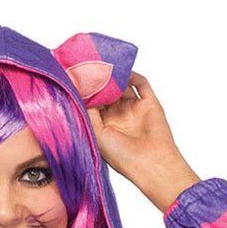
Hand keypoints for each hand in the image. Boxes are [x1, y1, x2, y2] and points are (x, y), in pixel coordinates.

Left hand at [85, 71, 201, 211]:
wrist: (151, 163)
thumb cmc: (122, 156)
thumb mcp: (97, 133)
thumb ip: (88, 112)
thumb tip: (79, 90)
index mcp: (103, 127)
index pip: (91, 104)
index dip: (84, 92)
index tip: (75, 77)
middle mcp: (118, 117)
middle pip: (106, 93)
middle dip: (98, 81)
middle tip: (88, 65)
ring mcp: (134, 110)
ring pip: (122, 86)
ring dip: (114, 77)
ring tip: (105, 64)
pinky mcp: (149, 103)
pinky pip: (141, 84)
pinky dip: (133, 75)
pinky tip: (123, 69)